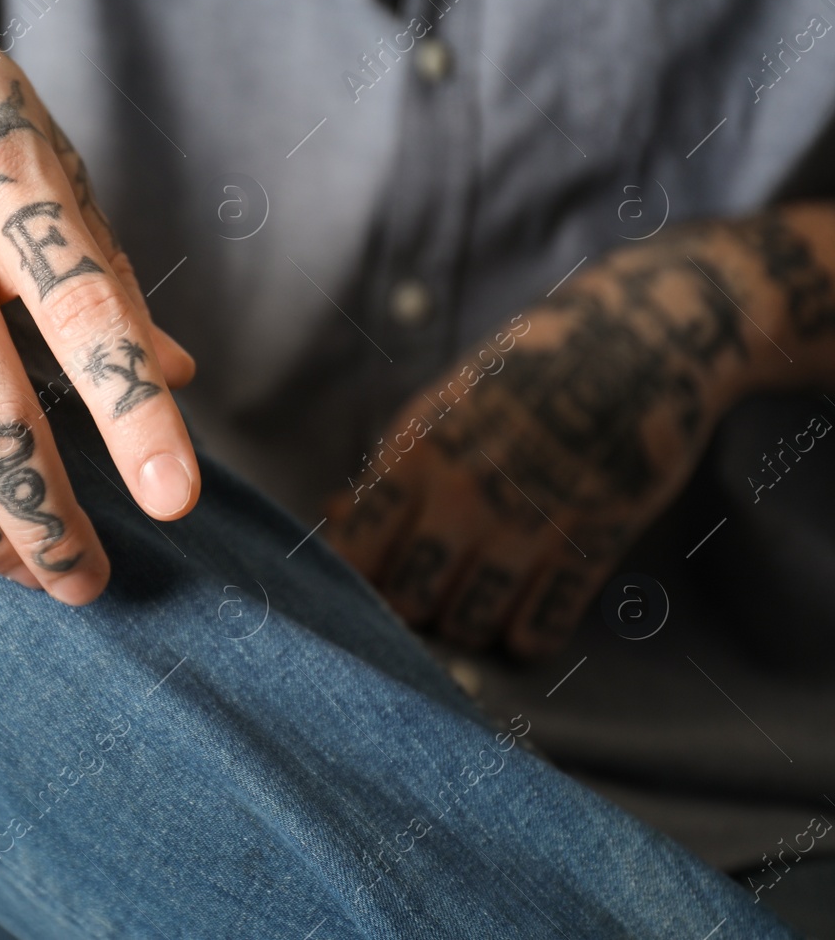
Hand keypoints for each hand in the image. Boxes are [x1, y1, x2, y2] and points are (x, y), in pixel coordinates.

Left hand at [322, 214, 833, 656]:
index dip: (355, 578)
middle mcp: (467, 495)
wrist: (639, 342)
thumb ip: (393, 467)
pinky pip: (542, 627)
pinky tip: (523, 615)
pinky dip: (526, 633)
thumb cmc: (526, 371)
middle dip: (409, 607)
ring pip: (469, 625)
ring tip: (471, 604)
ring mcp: (531, 523)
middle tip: (424, 593)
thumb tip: (334, 514)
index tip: (368, 576)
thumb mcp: (443, 405)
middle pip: (409, 600)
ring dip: (465, 626)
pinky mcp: (592, 545)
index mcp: (418, 453)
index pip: (356, 552)